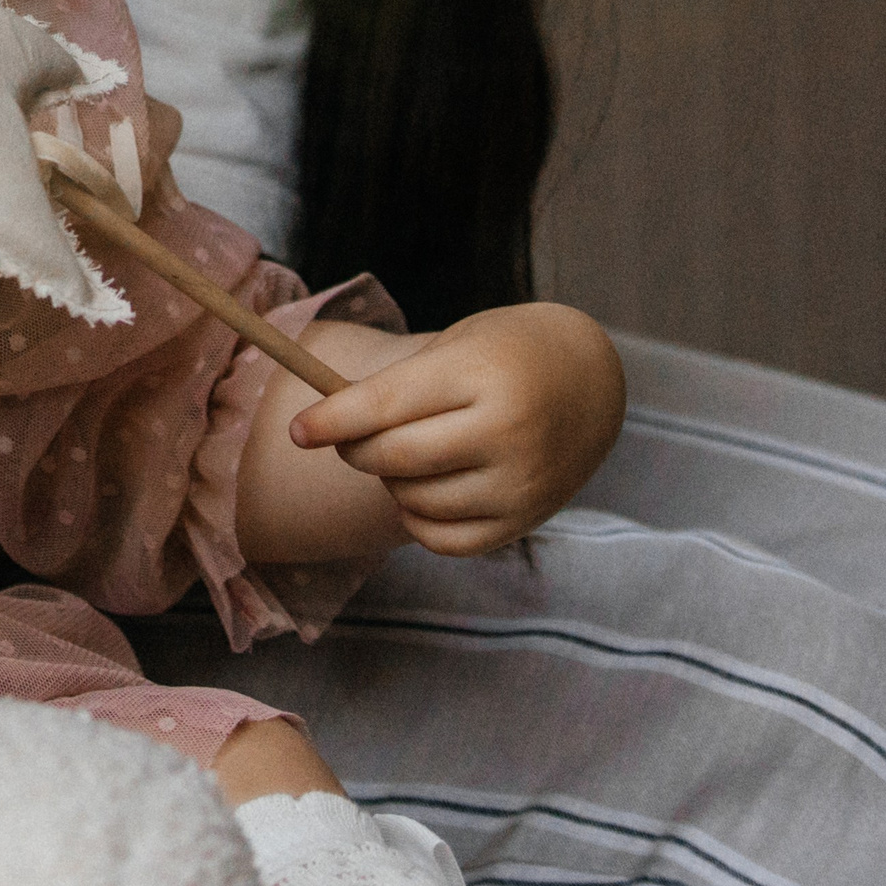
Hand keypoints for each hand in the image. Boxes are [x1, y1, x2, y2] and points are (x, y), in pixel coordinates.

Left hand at [289, 302, 625, 554]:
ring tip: (404, 453)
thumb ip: (398, 386)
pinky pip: (447, 541)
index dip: (332, 420)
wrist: (589, 378)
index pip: (386, 405)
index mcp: (480, 375)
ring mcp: (521, 483)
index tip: (296, 430)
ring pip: (416, 501)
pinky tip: (423, 490)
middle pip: (396, 458)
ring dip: (389, 481)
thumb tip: (328, 425)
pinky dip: (418, 520)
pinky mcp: (527, 520)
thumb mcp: (454, 345)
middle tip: (346, 436)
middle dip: (353, 449)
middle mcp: (506, 433)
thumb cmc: (502, 350)